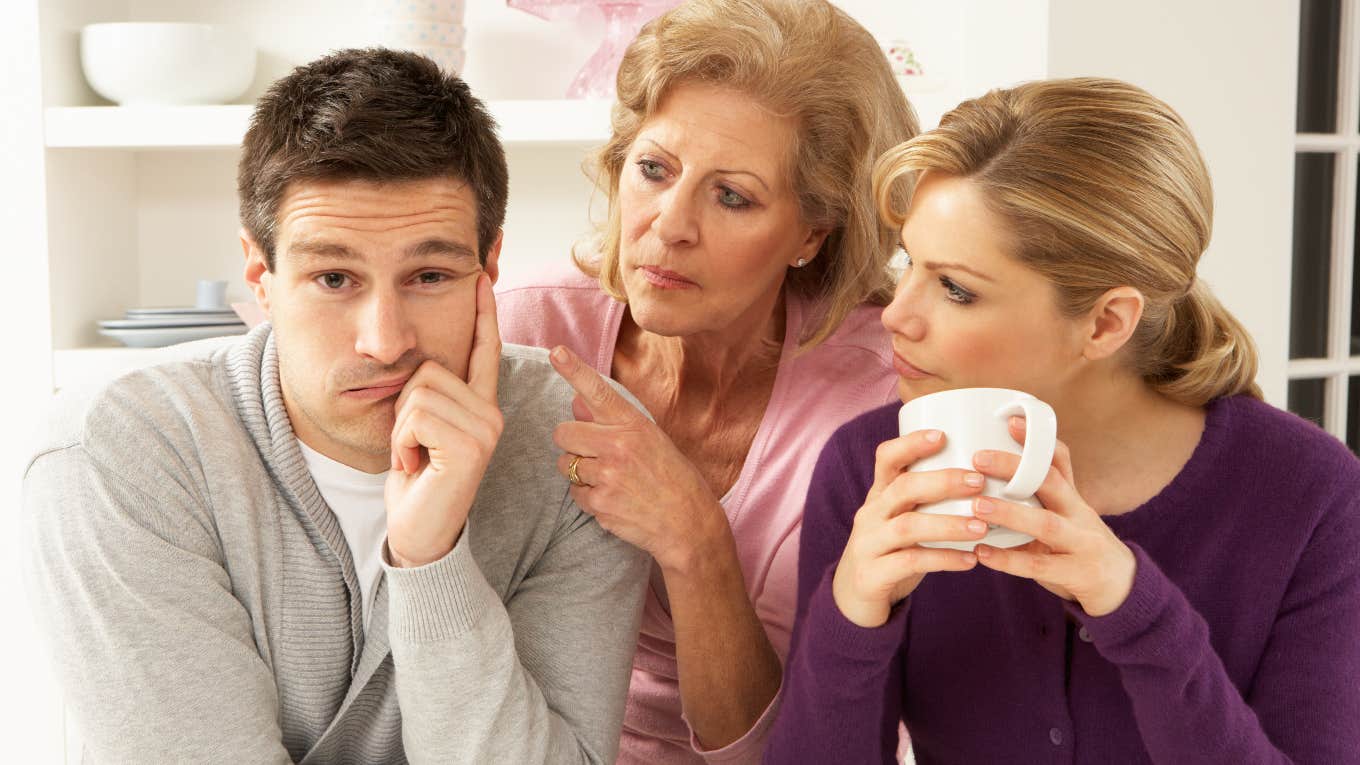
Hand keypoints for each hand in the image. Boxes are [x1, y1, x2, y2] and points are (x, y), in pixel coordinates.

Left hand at [384, 274, 502, 567]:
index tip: (482, 278)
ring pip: (419, 391)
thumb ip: (425, 396)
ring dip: (401, 428)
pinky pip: (416, 416)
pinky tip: (414, 467)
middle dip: (404, 406)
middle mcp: (491, 414)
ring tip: (414, 457)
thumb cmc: (414, 483)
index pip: (485, 350)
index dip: (483, 314)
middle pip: (429, 369)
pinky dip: (402, 442)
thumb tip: (415, 359)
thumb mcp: (417, 429)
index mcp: (481, 406)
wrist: (418, 533)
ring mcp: (485, 430)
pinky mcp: (471, 447)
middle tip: (413, 446)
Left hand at [548, 345, 723, 574]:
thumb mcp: (650, 440)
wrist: (688, 522)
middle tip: (595, 455)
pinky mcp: (600, 503)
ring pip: (565, 465)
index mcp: (634, 424)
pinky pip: (574, 493)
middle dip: (572, 444)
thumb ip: (611, 421)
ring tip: (611, 479)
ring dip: (579, 472)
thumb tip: (575, 402)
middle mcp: (619, 445)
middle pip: (563, 433)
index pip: (598, 391)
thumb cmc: (670, 477)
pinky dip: (588, 497)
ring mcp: (608, 475)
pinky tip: (614, 499)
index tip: (556, 352)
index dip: (574, 370)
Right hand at [831, 429, 990, 627]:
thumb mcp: (901, 518)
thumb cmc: (892, 549)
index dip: (911, 443)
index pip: (887, 458)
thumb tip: (987, 476)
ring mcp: (867, 544)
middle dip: (942, 482)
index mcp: (879, 495)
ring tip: (981, 526)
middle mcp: (870, 514)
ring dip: (948, 524)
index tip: (943, 435)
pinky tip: (970, 560)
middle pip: (902, 488)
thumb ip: (928, 499)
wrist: (854, 596)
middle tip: (978, 481)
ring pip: (907, 526)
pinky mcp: (871, 575)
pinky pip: (910, 563)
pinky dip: (943, 560)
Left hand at [969, 417, 1135, 616]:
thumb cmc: (1079, 541)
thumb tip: (995, 461)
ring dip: (1010, 514)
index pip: (1059, 460)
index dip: (1036, 440)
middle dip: (1015, 469)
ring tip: (977, 505)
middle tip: (978, 458)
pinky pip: (1039, 566)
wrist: (1119, 585)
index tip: (1010, 421)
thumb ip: (1039, 492)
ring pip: (1046, 524)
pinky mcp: (1075, 573)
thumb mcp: (1067, 512)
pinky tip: (981, 553)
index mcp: (1073, 496)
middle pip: (1051, 484)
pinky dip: (1009, 560)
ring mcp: (1080, 543)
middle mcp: (1079, 514)